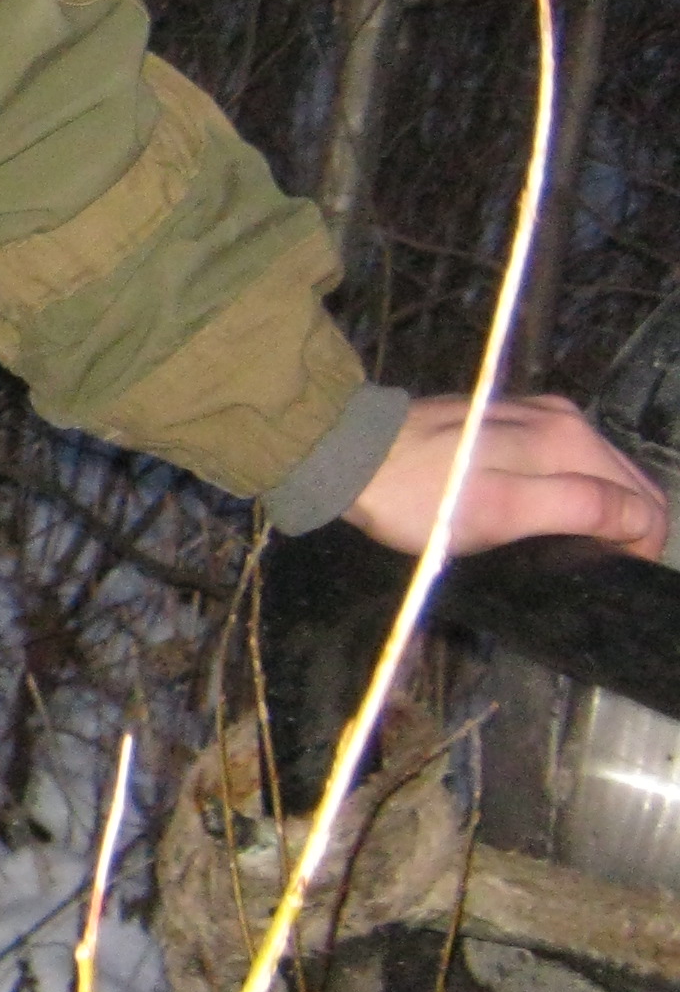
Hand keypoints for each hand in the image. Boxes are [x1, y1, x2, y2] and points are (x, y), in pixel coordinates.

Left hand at [346, 394, 669, 557]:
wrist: (348, 454)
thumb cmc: (421, 496)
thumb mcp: (502, 511)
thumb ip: (577, 508)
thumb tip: (639, 517)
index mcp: (571, 440)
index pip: (643, 502)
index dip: (639, 548)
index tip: (607, 577)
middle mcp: (564, 418)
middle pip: (626, 482)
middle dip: (625, 527)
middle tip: (589, 567)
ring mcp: (535, 414)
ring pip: (597, 472)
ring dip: (598, 510)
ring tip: (566, 548)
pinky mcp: (506, 420)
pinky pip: (564, 461)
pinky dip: (569, 489)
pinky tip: (542, 516)